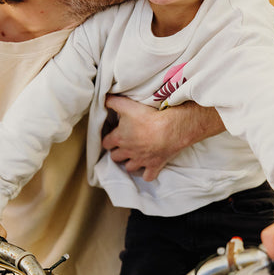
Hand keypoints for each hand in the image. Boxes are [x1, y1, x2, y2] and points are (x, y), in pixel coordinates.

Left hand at [103, 96, 223, 180]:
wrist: (170, 129)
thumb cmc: (148, 117)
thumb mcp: (127, 105)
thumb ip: (113, 101)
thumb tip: (104, 98)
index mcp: (119, 138)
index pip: (106, 143)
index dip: (108, 140)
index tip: (112, 137)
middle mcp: (128, 152)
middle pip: (116, 157)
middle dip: (117, 153)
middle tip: (122, 146)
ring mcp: (141, 161)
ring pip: (129, 168)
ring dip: (130, 163)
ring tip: (134, 157)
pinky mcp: (154, 166)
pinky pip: (147, 176)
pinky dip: (147, 174)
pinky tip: (148, 168)